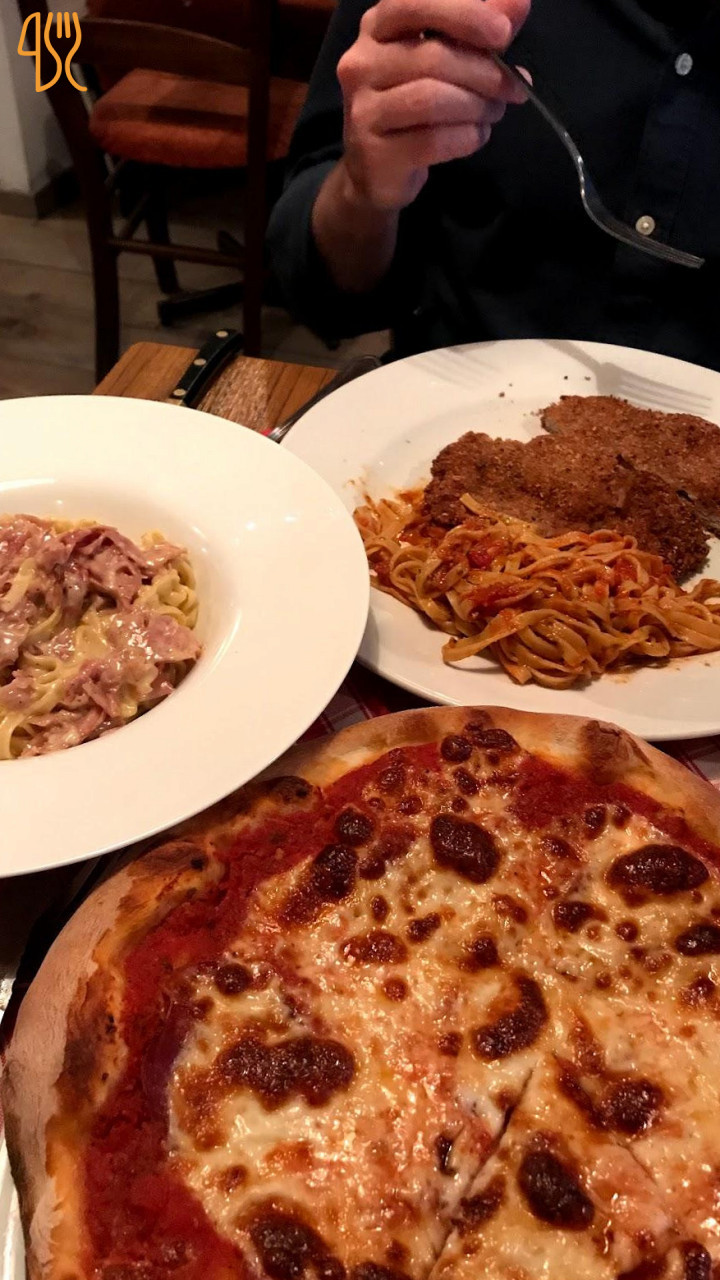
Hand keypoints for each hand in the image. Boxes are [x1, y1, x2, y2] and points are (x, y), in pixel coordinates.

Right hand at [337, 0, 530, 211]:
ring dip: (477, 107)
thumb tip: (519, 3)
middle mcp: (360, 62)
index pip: (415, 3)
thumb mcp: (446, 58)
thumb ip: (477, 30)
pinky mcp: (375, 153)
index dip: (463, 13)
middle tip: (513, 89)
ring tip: (493, 113)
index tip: (503, 33)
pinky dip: (466, 138)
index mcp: (377, 27)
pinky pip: (433, 140)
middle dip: (485, 73)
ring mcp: (362, 109)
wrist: (378, 170)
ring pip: (433, 100)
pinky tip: (475, 136)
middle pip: (432, 58)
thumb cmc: (414, 104)